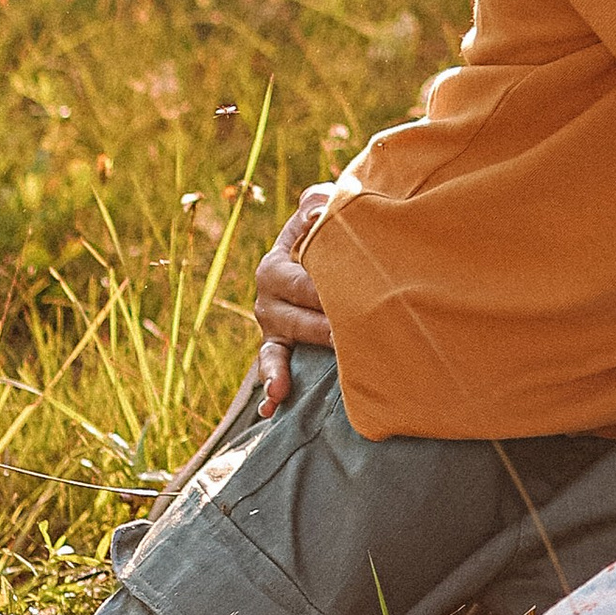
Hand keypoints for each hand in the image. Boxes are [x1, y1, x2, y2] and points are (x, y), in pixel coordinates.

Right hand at [253, 183, 335, 408]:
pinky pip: (269, 366)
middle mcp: (268, 296)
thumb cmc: (330, 229)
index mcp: (276, 264)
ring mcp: (271, 324)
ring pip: (276, 347)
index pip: (299, 280)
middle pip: (292, 317)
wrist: (325, 248)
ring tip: (282, 390)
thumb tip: (316, 213)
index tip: (347, 299)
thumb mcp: (324, 211)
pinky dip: (269, 386)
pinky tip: (271, 407)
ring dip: (279, 370)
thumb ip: (319, 207)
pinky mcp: (278, 345)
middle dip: (318, 330)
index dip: (324, 290)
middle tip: (344, 340)